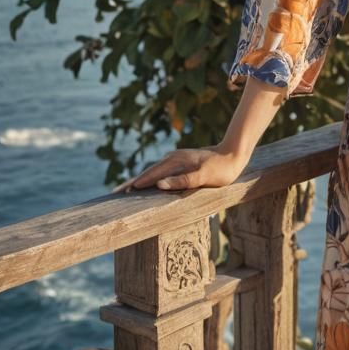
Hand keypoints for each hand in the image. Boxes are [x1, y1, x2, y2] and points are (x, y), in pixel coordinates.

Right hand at [110, 147, 245, 194]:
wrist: (234, 154)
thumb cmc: (221, 169)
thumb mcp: (204, 177)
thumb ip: (182, 181)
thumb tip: (158, 186)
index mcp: (175, 162)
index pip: (149, 176)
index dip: (134, 185)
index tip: (119, 194)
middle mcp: (172, 159)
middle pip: (147, 172)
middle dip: (131, 183)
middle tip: (114, 194)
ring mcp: (176, 160)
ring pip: (153, 171)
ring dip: (139, 181)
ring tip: (126, 191)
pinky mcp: (181, 163)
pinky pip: (161, 171)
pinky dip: (150, 178)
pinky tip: (148, 184)